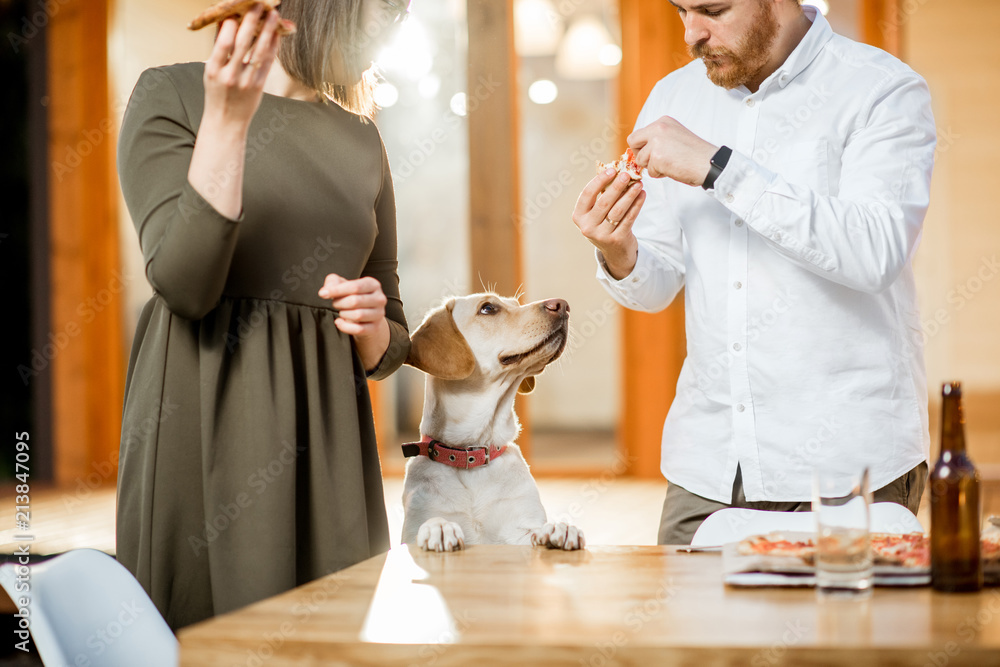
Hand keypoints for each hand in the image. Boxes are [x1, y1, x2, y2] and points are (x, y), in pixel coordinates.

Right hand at [202, 4, 282, 128]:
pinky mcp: (259, 87)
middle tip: (258, 5)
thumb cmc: (217, 94)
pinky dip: (273, 47)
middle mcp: (230, 76)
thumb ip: (218, 49)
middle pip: (242, 44)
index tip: (236, 11)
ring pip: (259, 52)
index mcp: (213, 70)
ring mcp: (246, 82)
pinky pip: (268, 63)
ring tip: (273, 15)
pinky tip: (277, 34)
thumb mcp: (211, 72)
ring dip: (268, 31)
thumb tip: (224, 22)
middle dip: (251, 22)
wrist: (226, 122)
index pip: (223, 44)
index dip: (231, 26)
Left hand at [318, 274, 387, 336]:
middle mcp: (379, 298)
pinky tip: (339, 322)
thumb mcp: (343, 285)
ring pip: (358, 315)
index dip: (337, 290)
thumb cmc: (352, 296)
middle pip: (355, 301)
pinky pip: (358, 329)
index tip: (322, 293)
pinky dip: (344, 327)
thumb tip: (325, 291)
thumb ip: (333, 282)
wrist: (365, 315)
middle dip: (339, 303)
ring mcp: (379, 314)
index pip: (355, 287)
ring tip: (341, 311)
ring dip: (343, 314)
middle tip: (335, 303)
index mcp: (373, 284)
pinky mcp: (375, 327)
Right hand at [571, 168, 644, 279]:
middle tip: (627, 174)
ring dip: (630, 195)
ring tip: (639, 184)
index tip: (612, 170)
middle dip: (617, 186)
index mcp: (578, 216)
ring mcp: (601, 235)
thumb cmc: (605, 223)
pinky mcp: (616, 240)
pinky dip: (636, 205)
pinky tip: (642, 195)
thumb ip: (602, 193)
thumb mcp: (597, 211)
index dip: (599, 180)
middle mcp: (587, 227)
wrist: (615, 251)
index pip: (587, 194)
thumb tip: (617, 169)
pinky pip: (628, 219)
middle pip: (603, 202)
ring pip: (617, 210)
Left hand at [628, 116, 717, 185]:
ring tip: (670, 165)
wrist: (709, 163)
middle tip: (655, 162)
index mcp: (663, 122)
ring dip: (652, 167)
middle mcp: (658, 127)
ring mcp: (656, 141)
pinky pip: (649, 171)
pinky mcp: (657, 156)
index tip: (651, 155)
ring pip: (640, 159)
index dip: (642, 147)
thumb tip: (640, 150)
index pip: (638, 134)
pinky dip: (660, 174)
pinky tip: (673, 169)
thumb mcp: (674, 137)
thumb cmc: (694, 154)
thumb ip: (658, 139)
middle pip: (632, 142)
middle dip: (641, 155)